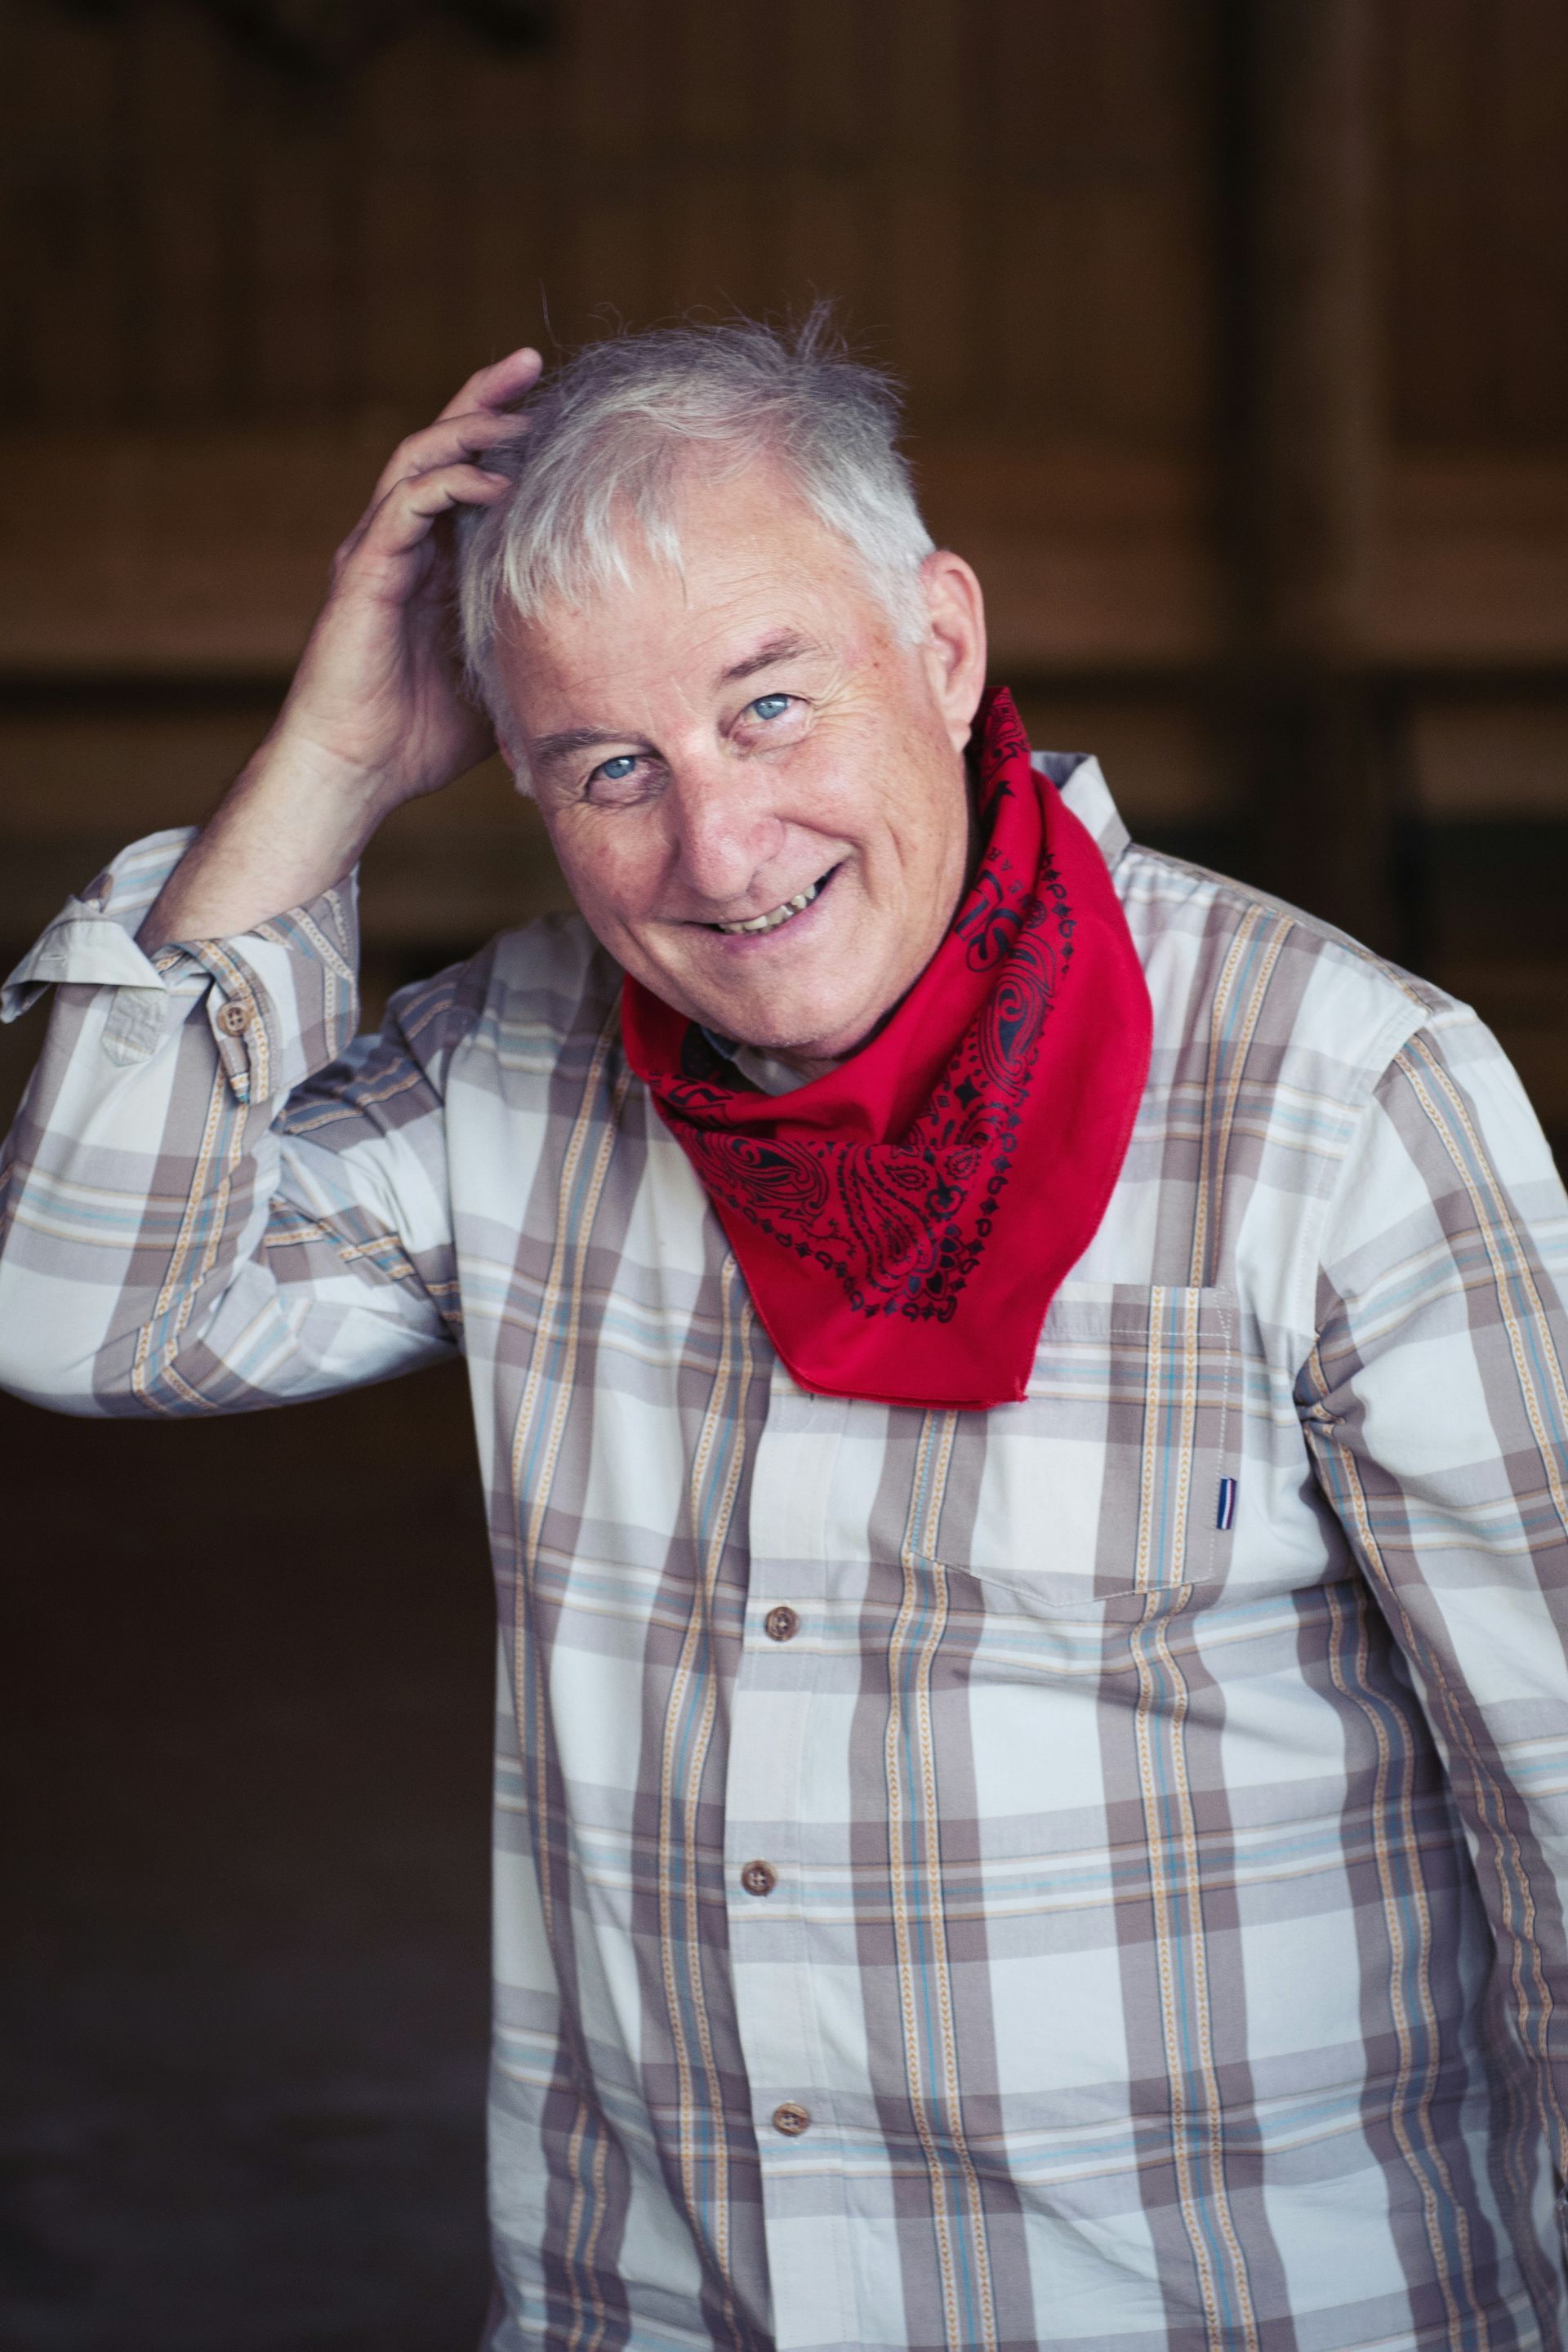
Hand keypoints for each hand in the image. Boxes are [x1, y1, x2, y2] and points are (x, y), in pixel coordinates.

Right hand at [139, 349, 539, 947]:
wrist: (355, 773)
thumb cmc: (420, 738)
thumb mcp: (500, 681)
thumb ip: (537, 649)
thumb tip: (613, 658)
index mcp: (429, 562)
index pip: (463, 475)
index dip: (499, 431)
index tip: (550, 399)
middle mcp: (398, 545)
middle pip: (439, 446)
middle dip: (483, 401)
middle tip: (529, 363)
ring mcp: (376, 554)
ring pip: (418, 461)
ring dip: (469, 428)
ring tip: (519, 409)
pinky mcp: (362, 573)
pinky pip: (405, 507)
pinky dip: (449, 485)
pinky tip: (496, 482)